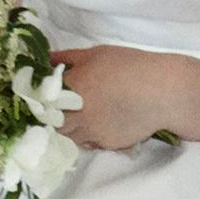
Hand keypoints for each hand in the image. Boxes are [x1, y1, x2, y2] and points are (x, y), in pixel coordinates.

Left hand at [50, 45, 165, 150]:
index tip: (39, 98)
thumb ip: (67, 58)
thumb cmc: (128, 66)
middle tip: (54, 110)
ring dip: (66, 130)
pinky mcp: (106, 144)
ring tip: (75, 117)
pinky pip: (88, 143)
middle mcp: (76, 113)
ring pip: (66, 137)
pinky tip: (95, 123)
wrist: (161, 91)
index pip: (41, 101)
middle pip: (50, 124)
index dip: (38, 101)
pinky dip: (86, 136)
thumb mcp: (96, 54)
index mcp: (71, 88)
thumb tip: (46, 59)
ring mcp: (90, 131)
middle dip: (49, 119)